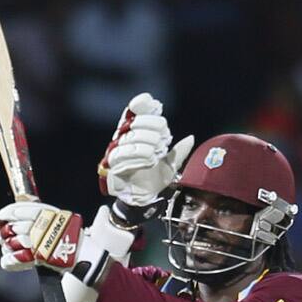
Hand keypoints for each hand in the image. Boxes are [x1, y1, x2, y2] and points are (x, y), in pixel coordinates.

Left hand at [0, 202, 133, 283]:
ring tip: (9, 250)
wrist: (88, 256)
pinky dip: (10, 261)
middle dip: (4, 233)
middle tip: (3, 237)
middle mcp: (43, 225)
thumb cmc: (72, 238)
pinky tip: (7, 261)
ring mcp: (41, 242)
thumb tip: (8, 216)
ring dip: (7, 247)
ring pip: (12, 243)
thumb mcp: (57, 218)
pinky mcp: (41, 258)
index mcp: (47, 212)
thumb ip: (36, 215)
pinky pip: (16, 259)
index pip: (18, 210)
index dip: (2, 214)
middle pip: (13, 227)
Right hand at [97, 93, 193, 226]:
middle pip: (136, 122)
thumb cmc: (154, 178)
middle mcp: (122, 137)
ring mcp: (115, 150)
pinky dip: (141, 155)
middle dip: (154, 128)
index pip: (135, 108)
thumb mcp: (171, 165)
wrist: (143, 197)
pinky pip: (124, 154)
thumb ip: (179, 152)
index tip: (157, 107)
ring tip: (157, 153)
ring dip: (149, 144)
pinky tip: (150, 160)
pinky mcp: (111, 164)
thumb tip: (191, 138)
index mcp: (136, 131)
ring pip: (131, 137)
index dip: (145, 104)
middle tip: (163, 141)